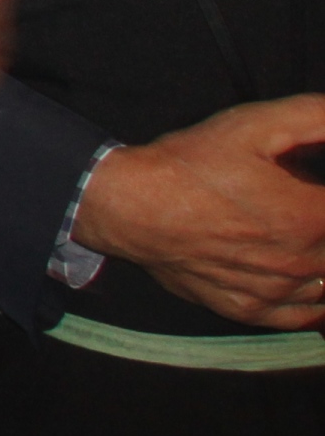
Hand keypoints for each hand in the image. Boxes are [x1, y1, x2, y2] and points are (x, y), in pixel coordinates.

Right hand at [71, 95, 324, 327]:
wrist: (131, 207)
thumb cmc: (192, 165)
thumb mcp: (256, 124)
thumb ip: (317, 117)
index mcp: (312, 217)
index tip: (312, 188)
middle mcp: (303, 262)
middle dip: (323, 226)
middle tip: (305, 207)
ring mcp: (277, 292)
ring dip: (323, 262)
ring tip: (308, 238)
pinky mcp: (251, 309)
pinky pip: (306, 317)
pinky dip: (316, 301)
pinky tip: (310, 280)